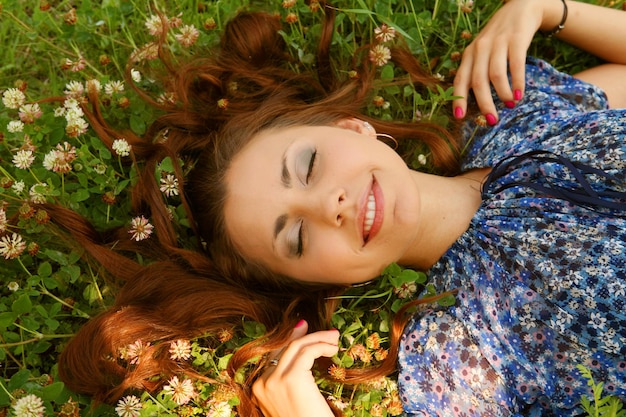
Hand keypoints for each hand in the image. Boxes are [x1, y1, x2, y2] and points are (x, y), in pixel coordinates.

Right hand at [252, 321, 339, 416]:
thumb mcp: (295, 400)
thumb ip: (293, 378)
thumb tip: (301, 349)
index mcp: (259, 389)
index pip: (276, 355)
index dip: (293, 339)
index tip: (307, 330)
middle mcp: (262, 383)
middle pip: (285, 347)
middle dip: (308, 336)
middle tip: (329, 334)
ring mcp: (273, 381)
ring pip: (296, 346)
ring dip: (318, 338)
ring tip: (334, 339)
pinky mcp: (290, 379)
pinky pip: (307, 351)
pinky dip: (321, 345)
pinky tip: (332, 350)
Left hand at [452, 0, 548, 122]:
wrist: (521, 8)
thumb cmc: (499, 38)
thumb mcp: (482, 51)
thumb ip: (477, 71)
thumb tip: (476, 102)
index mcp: (469, 54)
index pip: (460, 79)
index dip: (459, 98)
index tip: (460, 117)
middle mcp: (480, 48)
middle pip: (478, 81)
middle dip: (484, 103)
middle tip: (491, 119)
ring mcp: (498, 43)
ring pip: (495, 74)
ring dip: (502, 94)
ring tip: (509, 104)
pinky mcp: (516, 39)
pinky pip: (515, 65)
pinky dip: (517, 82)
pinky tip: (519, 94)